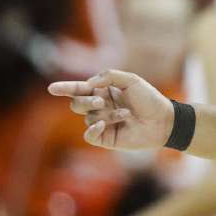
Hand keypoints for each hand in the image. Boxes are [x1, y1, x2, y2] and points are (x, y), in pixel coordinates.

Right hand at [48, 70, 172, 149]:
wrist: (164, 120)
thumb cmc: (150, 99)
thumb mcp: (131, 80)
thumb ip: (108, 76)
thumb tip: (88, 85)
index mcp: (103, 92)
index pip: (78, 89)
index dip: (64, 88)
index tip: (51, 88)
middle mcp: (100, 107)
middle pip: (77, 104)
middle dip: (86, 102)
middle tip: (101, 102)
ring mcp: (102, 123)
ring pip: (88, 118)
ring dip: (107, 114)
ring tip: (126, 114)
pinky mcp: (106, 138)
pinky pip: (90, 135)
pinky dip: (93, 130)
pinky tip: (103, 125)